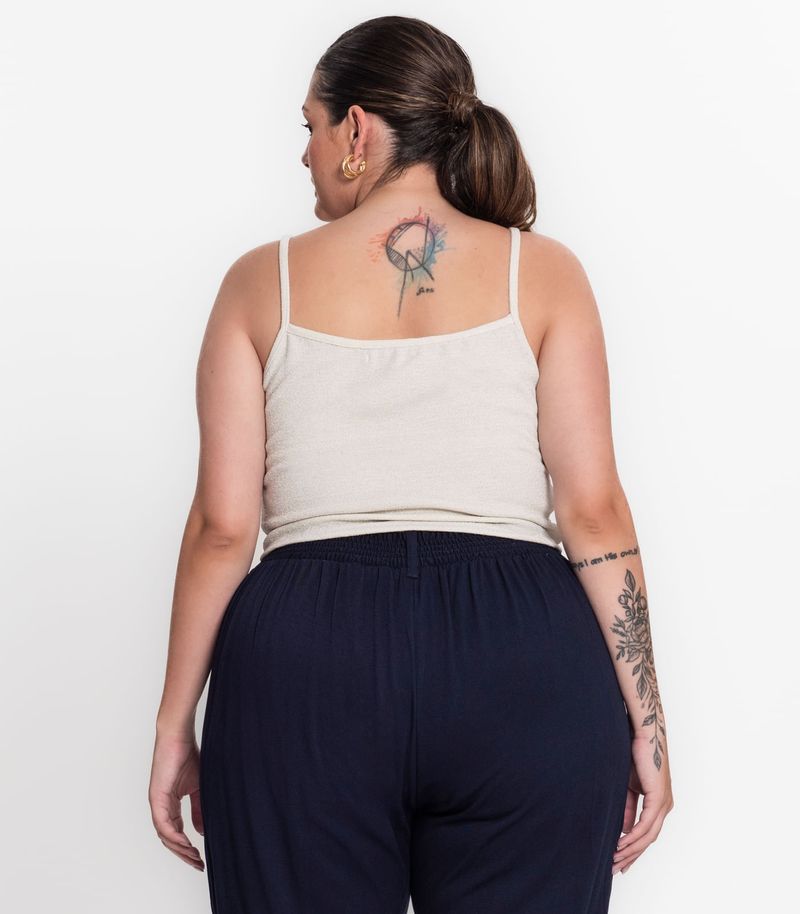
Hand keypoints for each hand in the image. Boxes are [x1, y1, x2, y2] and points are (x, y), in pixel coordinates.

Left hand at [148, 731, 204, 870]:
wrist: (178, 737)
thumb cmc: (187, 756)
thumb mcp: (198, 788)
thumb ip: (198, 810)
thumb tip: (201, 831)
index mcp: (169, 804)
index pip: (176, 832)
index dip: (187, 847)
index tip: (200, 858)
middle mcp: (161, 806)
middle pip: (169, 839)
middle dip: (184, 854)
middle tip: (198, 864)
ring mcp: (157, 803)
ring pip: (165, 835)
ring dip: (180, 849)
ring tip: (195, 857)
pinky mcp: (157, 798)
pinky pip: (163, 824)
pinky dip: (175, 836)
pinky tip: (186, 843)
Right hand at [612, 733, 673, 874]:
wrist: (644, 734)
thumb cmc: (636, 754)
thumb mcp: (628, 786)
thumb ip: (628, 807)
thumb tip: (623, 828)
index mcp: (658, 803)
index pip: (646, 832)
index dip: (633, 848)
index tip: (619, 859)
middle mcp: (664, 806)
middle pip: (648, 839)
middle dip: (631, 855)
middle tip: (616, 868)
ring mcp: (663, 803)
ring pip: (648, 835)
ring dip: (631, 849)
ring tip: (615, 859)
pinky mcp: (658, 798)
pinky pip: (646, 824)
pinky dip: (633, 836)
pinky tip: (622, 844)